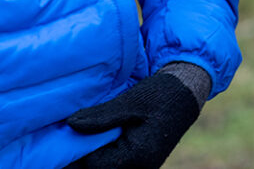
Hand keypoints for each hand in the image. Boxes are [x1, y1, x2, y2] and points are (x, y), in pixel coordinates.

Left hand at [66, 72, 200, 168]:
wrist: (188, 91)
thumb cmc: (161, 94)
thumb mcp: (130, 101)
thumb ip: (101, 116)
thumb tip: (70, 124)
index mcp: (138, 156)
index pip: (94, 165)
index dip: (76, 152)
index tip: (64, 136)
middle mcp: (141, 167)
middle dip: (84, 156)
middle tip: (68, 140)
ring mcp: (143, 166)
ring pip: (108, 167)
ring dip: (94, 155)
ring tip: (82, 139)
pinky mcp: (142, 160)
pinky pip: (117, 163)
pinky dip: (104, 155)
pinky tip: (98, 139)